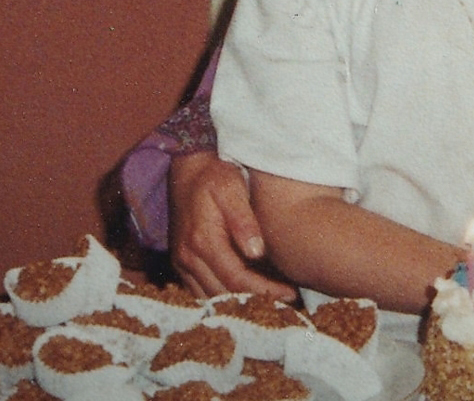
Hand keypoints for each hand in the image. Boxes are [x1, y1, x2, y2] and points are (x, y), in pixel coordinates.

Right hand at [168, 151, 297, 300]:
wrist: (187, 170)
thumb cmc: (214, 177)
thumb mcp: (231, 188)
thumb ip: (243, 220)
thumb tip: (256, 252)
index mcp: (202, 241)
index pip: (237, 279)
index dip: (265, 290)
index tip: (290, 293)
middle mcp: (188, 258)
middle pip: (224, 294)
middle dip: (255, 301)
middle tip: (287, 303)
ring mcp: (182, 264)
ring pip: (211, 297)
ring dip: (239, 303)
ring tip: (272, 302)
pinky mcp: (182, 265)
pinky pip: (202, 292)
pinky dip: (224, 297)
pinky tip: (247, 295)